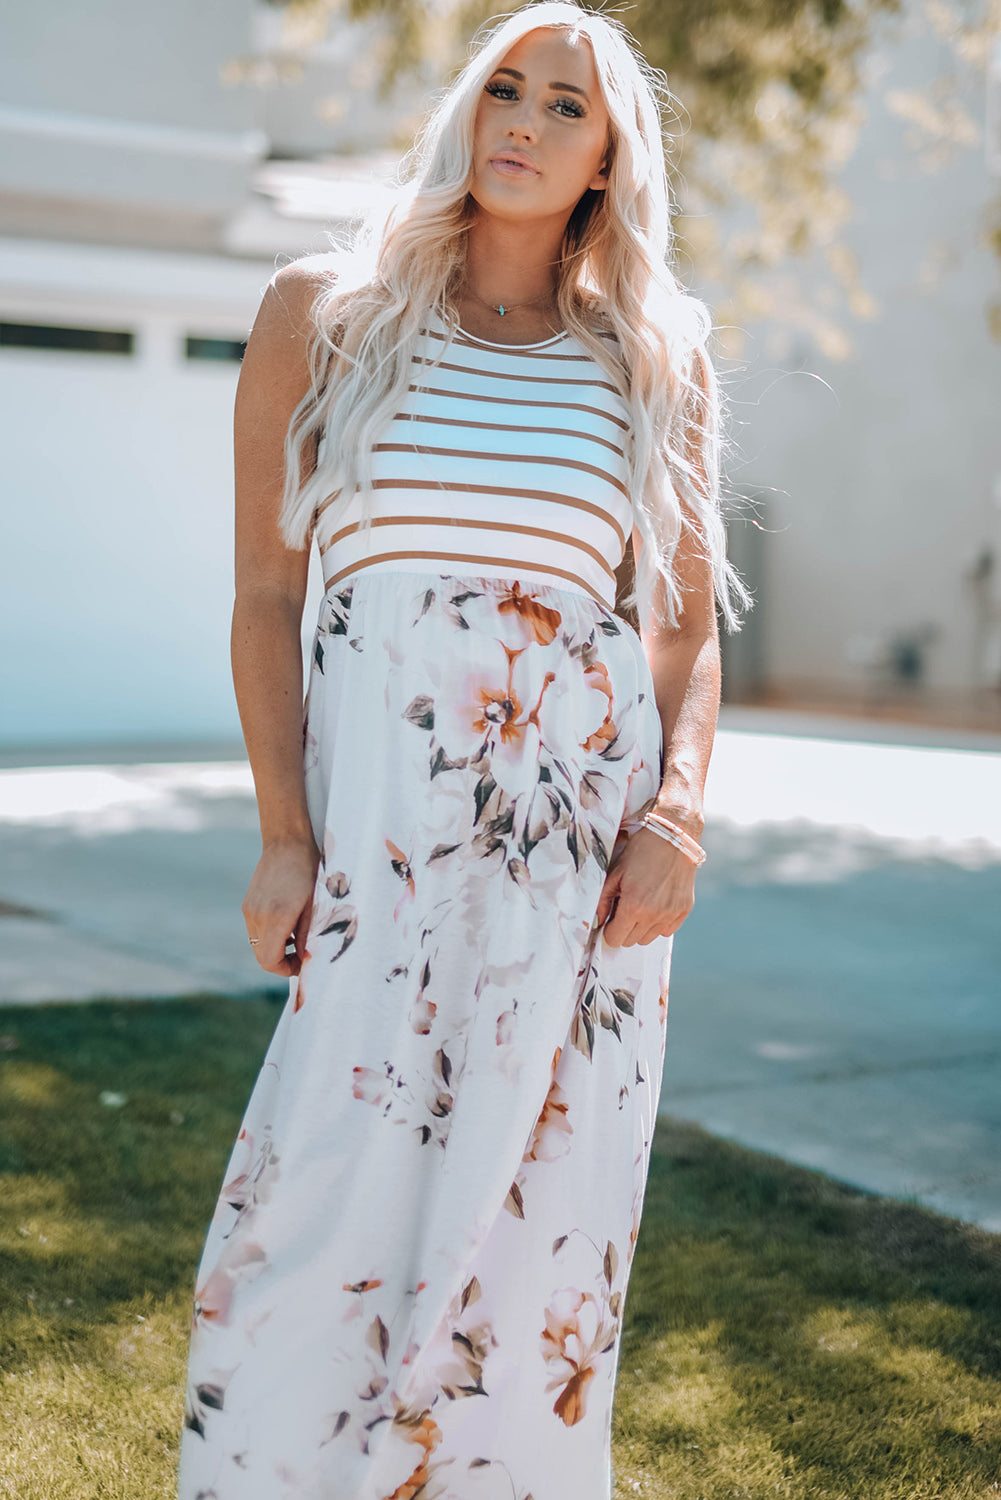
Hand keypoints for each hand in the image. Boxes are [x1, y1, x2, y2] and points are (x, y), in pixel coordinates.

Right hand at [242, 835, 320, 976]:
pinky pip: (255, 931)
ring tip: (296, 938)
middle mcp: (257, 916)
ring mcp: (249, 910)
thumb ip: (306, 935)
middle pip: (262, 956)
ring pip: (257, 945)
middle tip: (301, 956)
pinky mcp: (247, 904)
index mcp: (276, 917)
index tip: (302, 964)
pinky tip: (286, 924)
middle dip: (281, 962)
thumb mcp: (314, 905)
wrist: (287, 843)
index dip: (286, 969)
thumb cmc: (308, 871)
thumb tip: (304, 958)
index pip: (269, 960)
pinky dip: (269, 936)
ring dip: (275, 949)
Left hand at [594, 826, 696, 947]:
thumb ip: (603, 901)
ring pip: (648, 939)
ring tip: (641, 905)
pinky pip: (666, 931)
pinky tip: (656, 904)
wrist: (672, 838)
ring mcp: (670, 914)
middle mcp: (653, 915)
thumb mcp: (615, 873)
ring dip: (641, 927)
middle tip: (625, 907)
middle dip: (624, 928)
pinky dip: (659, 923)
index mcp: (633, 906)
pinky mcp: (684, 911)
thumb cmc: (641, 852)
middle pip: (631, 941)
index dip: (610, 930)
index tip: (611, 919)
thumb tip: (598, 921)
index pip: (615, 939)